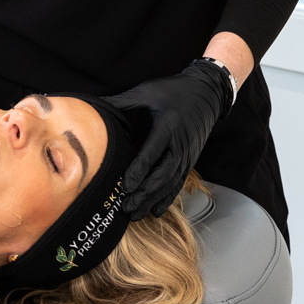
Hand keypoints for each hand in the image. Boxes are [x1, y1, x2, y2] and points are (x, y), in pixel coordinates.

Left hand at [105, 58, 234, 217]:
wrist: (207, 93)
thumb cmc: (174, 90)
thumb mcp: (147, 91)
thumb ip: (122, 102)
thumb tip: (95, 106)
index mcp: (167, 127)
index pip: (151, 154)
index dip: (138, 172)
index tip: (125, 187)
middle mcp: (179, 145)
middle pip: (162, 175)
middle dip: (144, 193)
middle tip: (126, 206)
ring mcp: (187, 155)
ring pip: (170, 183)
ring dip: (153, 200)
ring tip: (136, 214)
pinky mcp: (190, 160)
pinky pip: (179, 183)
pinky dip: (167, 198)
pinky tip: (156, 210)